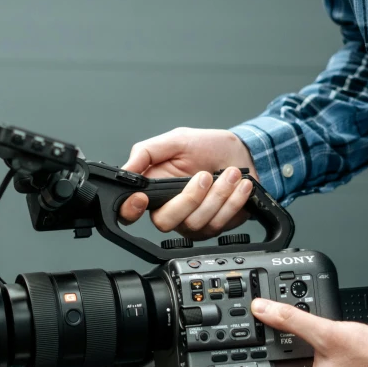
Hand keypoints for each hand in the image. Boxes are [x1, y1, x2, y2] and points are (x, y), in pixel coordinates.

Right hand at [118, 128, 257, 239]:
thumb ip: (146, 151)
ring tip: (230, 174)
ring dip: (218, 195)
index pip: (129, 211)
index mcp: (153, 190)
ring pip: (195, 223)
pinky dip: (233, 201)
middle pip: (165, 222)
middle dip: (189, 198)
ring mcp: (191, 221)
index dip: (131, 210)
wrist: (241, 154)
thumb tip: (126, 169)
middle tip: (205, 175)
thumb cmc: (208, 147)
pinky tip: (239, 185)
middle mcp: (169, 209)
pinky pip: (218, 223)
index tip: (142, 198)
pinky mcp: (213, 227)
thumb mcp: (176, 140)